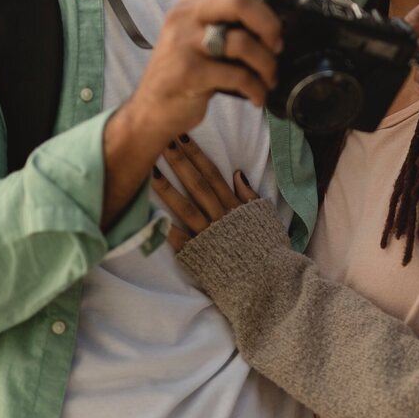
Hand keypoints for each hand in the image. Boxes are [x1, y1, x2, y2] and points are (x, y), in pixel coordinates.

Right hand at [115, 0, 293, 144]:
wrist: (152, 108)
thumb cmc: (187, 66)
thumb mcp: (203, 30)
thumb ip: (234, 11)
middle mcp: (186, 13)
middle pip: (239, 1)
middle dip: (270, 25)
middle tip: (277, 46)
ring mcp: (184, 42)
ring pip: (241, 41)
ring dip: (267, 63)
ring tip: (269, 77)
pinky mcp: (188, 73)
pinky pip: (236, 76)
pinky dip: (256, 88)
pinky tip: (258, 95)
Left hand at [152, 135, 258, 249]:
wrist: (268, 281)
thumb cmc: (268, 249)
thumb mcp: (264, 217)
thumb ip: (249, 195)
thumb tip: (236, 173)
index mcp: (234, 206)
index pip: (212, 174)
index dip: (197, 155)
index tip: (182, 136)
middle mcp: (220, 217)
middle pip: (197, 184)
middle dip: (179, 162)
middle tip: (163, 141)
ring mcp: (208, 235)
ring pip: (185, 207)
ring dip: (167, 189)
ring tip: (150, 171)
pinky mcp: (199, 255)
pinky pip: (179, 240)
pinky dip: (165, 228)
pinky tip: (150, 214)